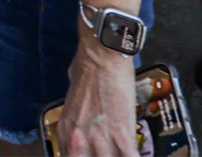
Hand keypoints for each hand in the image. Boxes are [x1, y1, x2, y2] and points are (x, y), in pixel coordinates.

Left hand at [56, 42, 138, 156]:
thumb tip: (82, 109)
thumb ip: (76, 110)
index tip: (93, 154)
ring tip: (121, 151)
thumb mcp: (72, 94)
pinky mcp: (121, 135)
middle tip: (109, 151)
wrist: (102, 55)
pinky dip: (132, 156)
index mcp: (66, 130)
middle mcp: (79, 140)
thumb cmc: (87, 65)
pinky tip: (135, 153)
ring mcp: (99, 139)